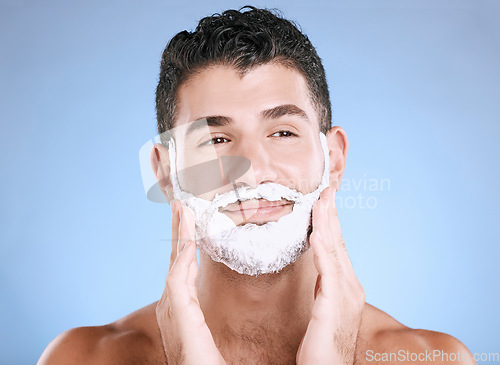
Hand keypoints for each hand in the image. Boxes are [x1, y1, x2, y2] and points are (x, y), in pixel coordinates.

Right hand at [155, 200, 225, 364]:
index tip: (186, 219)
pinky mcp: (177, 315)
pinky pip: (177, 281)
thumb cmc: (202, 359)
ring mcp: (171, 308)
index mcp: (179, 304)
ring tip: (183, 210)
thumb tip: (206, 287)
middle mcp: (171, 302)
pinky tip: (187, 243)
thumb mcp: (202, 325)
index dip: (182, 240)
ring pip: (174, 262)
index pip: (180, 265)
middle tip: (179, 204)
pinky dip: (181, 260)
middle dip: (176, 230)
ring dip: (179, 235)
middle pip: (173, 258)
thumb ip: (198, 304)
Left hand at [296, 187, 364, 364]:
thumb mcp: (323, 305)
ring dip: (328, 224)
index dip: (331, 221)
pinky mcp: (332, 306)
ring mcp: (344, 296)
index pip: (337, 246)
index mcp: (346, 285)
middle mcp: (350, 286)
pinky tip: (318, 233)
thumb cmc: (323, 342)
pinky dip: (323, 250)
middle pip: (338, 243)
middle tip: (326, 190)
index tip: (325, 199)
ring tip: (322, 202)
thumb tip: (321, 264)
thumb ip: (325, 283)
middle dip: (331, 215)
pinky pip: (328, 272)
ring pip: (334, 252)